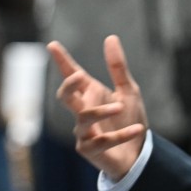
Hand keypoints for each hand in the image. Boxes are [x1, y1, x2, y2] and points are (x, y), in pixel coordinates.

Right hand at [46, 35, 147, 180]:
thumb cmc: (129, 119)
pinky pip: (102, 140)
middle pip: (65, 96)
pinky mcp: (89, 150)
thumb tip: (110, 37)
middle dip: (68, 86)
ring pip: (83, 118)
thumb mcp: (128, 90)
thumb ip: (117, 67)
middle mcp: (82, 111)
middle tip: (79, 76)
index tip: (52, 45)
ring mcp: (83, 132)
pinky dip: (121, 135)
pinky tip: (137, 129)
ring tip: (120, 107)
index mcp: (89, 94)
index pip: (72, 75)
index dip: (62, 61)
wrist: (138, 152)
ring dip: (102, 111)